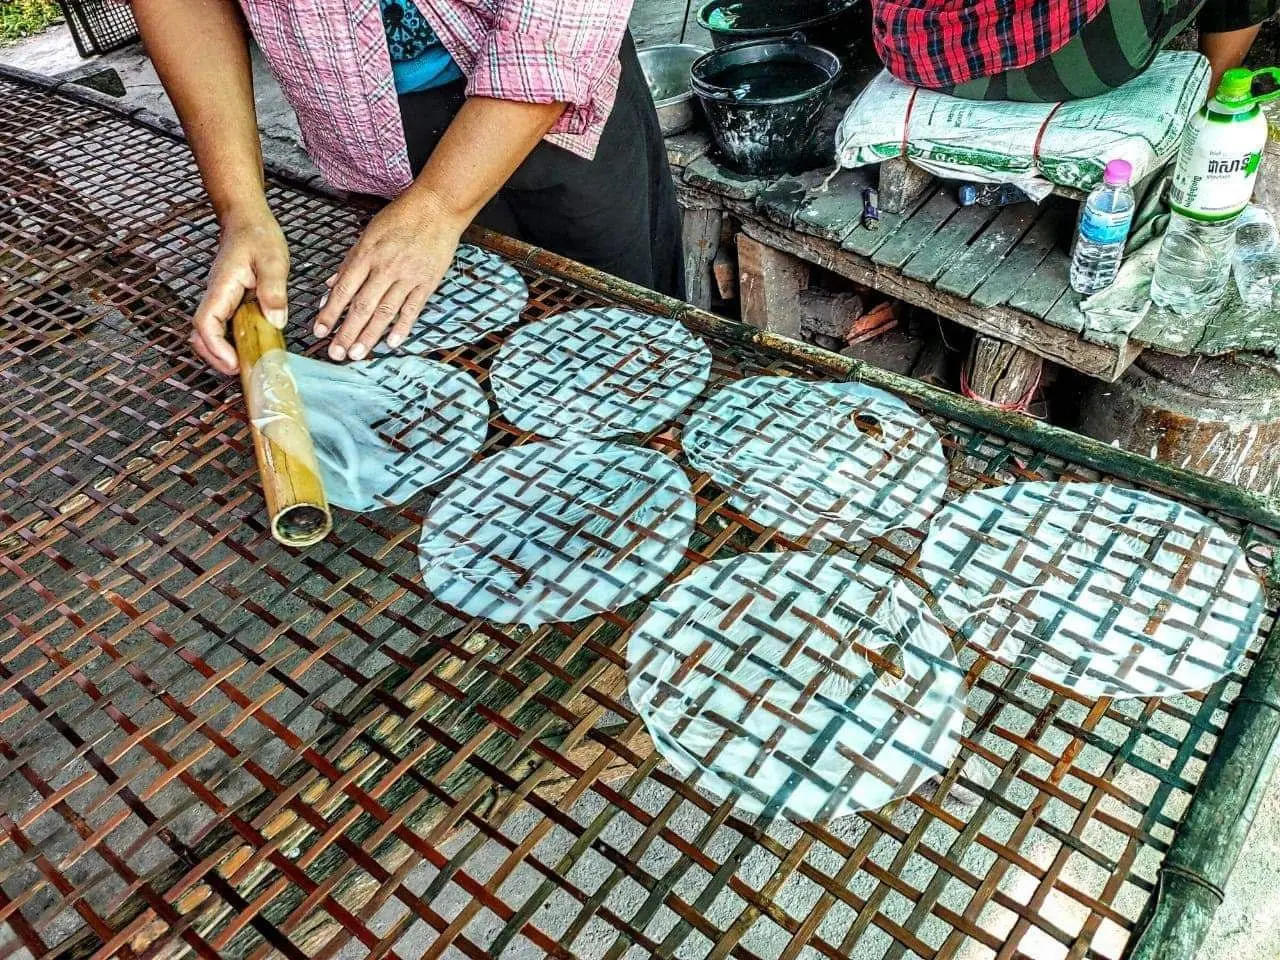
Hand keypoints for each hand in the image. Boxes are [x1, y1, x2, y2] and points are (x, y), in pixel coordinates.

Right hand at [192, 203, 289, 374]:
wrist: (247, 220)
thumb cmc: (257, 236)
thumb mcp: (273, 260)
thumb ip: (274, 290)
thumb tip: (275, 321)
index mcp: (221, 287)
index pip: (206, 324)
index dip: (216, 347)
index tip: (234, 362)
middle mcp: (216, 296)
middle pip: (201, 335)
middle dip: (216, 358)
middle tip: (242, 373)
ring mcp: (221, 300)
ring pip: (211, 334)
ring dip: (224, 352)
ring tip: (249, 365)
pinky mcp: (229, 302)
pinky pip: (225, 327)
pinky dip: (234, 342)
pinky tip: (254, 348)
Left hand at [314, 193, 463, 360]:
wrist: (437, 208)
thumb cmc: (400, 218)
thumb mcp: (368, 234)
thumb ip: (349, 263)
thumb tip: (330, 287)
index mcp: (367, 255)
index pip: (343, 290)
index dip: (330, 313)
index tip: (320, 332)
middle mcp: (385, 268)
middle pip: (362, 306)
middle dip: (347, 332)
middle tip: (336, 354)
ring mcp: (408, 276)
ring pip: (385, 311)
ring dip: (370, 335)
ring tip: (358, 354)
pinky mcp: (427, 282)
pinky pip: (413, 308)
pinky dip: (402, 327)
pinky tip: (392, 343)